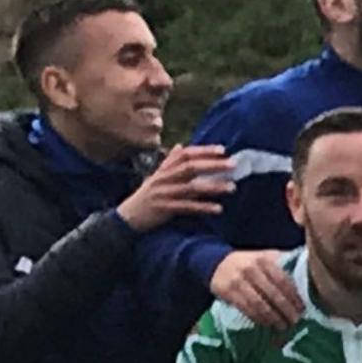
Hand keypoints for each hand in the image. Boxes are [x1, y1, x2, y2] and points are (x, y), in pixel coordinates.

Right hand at [117, 144, 233, 230]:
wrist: (127, 216)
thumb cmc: (148, 195)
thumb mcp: (157, 177)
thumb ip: (170, 162)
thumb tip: (180, 145)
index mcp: (163, 170)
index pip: (184, 155)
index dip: (203, 151)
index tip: (222, 150)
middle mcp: (163, 179)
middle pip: (190, 168)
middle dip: (212, 165)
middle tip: (233, 165)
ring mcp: (163, 193)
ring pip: (190, 187)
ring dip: (213, 187)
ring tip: (232, 187)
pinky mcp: (164, 209)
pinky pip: (186, 207)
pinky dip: (203, 207)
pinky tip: (218, 209)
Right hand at [208, 248, 303, 329]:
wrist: (215, 262)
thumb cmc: (248, 262)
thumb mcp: (264, 257)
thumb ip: (283, 263)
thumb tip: (309, 272)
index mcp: (264, 260)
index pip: (283, 280)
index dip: (294, 296)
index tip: (303, 308)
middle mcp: (251, 269)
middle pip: (273, 293)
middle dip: (286, 309)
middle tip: (296, 321)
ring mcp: (238, 281)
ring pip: (259, 303)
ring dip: (273, 317)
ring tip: (283, 326)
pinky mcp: (227, 292)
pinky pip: (246, 308)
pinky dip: (258, 318)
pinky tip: (267, 324)